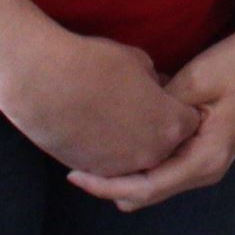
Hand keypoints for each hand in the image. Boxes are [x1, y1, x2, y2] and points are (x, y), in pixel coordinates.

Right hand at [0, 29, 201, 178]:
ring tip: (115, 114)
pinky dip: (109, 149)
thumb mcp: (141, 63)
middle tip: (139, 104)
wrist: (44, 83)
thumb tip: (156, 90)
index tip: (163, 94)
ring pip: (137, 157)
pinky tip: (96, 126)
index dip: (177, 106)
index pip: (189, 122)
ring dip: (133, 140)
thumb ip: (156, 85)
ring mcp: (120, 167)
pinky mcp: (91, 171)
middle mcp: (151, 154)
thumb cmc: (96, 65)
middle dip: (158, 126)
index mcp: (171, 126)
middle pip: (165, 143)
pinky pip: (111, 163)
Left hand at [67, 11, 234, 211]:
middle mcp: (207, 169)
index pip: (145, 189)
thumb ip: (157, 114)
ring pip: (157, 180)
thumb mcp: (192, 84)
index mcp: (205, 159)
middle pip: (148, 192)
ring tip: (92, 153)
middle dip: (111, 183)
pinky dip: (142, 160)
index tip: (73, 173)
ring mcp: (209, 160)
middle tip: (75, 161)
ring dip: (126, 172)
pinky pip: (167, 165)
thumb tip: (124, 131)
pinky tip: (120, 143)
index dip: (106, 186)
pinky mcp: (207, 147)